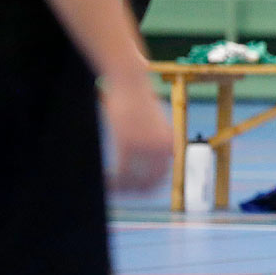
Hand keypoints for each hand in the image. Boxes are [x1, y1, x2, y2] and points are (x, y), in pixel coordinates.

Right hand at [102, 68, 170, 192]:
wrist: (131, 82)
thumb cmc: (140, 101)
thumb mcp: (156, 123)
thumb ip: (158, 141)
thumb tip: (155, 160)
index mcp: (170, 144)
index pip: (162, 176)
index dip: (148, 188)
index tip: (134, 191)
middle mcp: (162, 148)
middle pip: (149, 183)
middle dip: (134, 191)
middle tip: (119, 193)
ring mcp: (146, 147)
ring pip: (133, 181)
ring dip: (121, 188)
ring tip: (109, 187)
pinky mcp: (129, 144)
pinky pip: (121, 172)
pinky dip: (113, 181)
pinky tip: (105, 180)